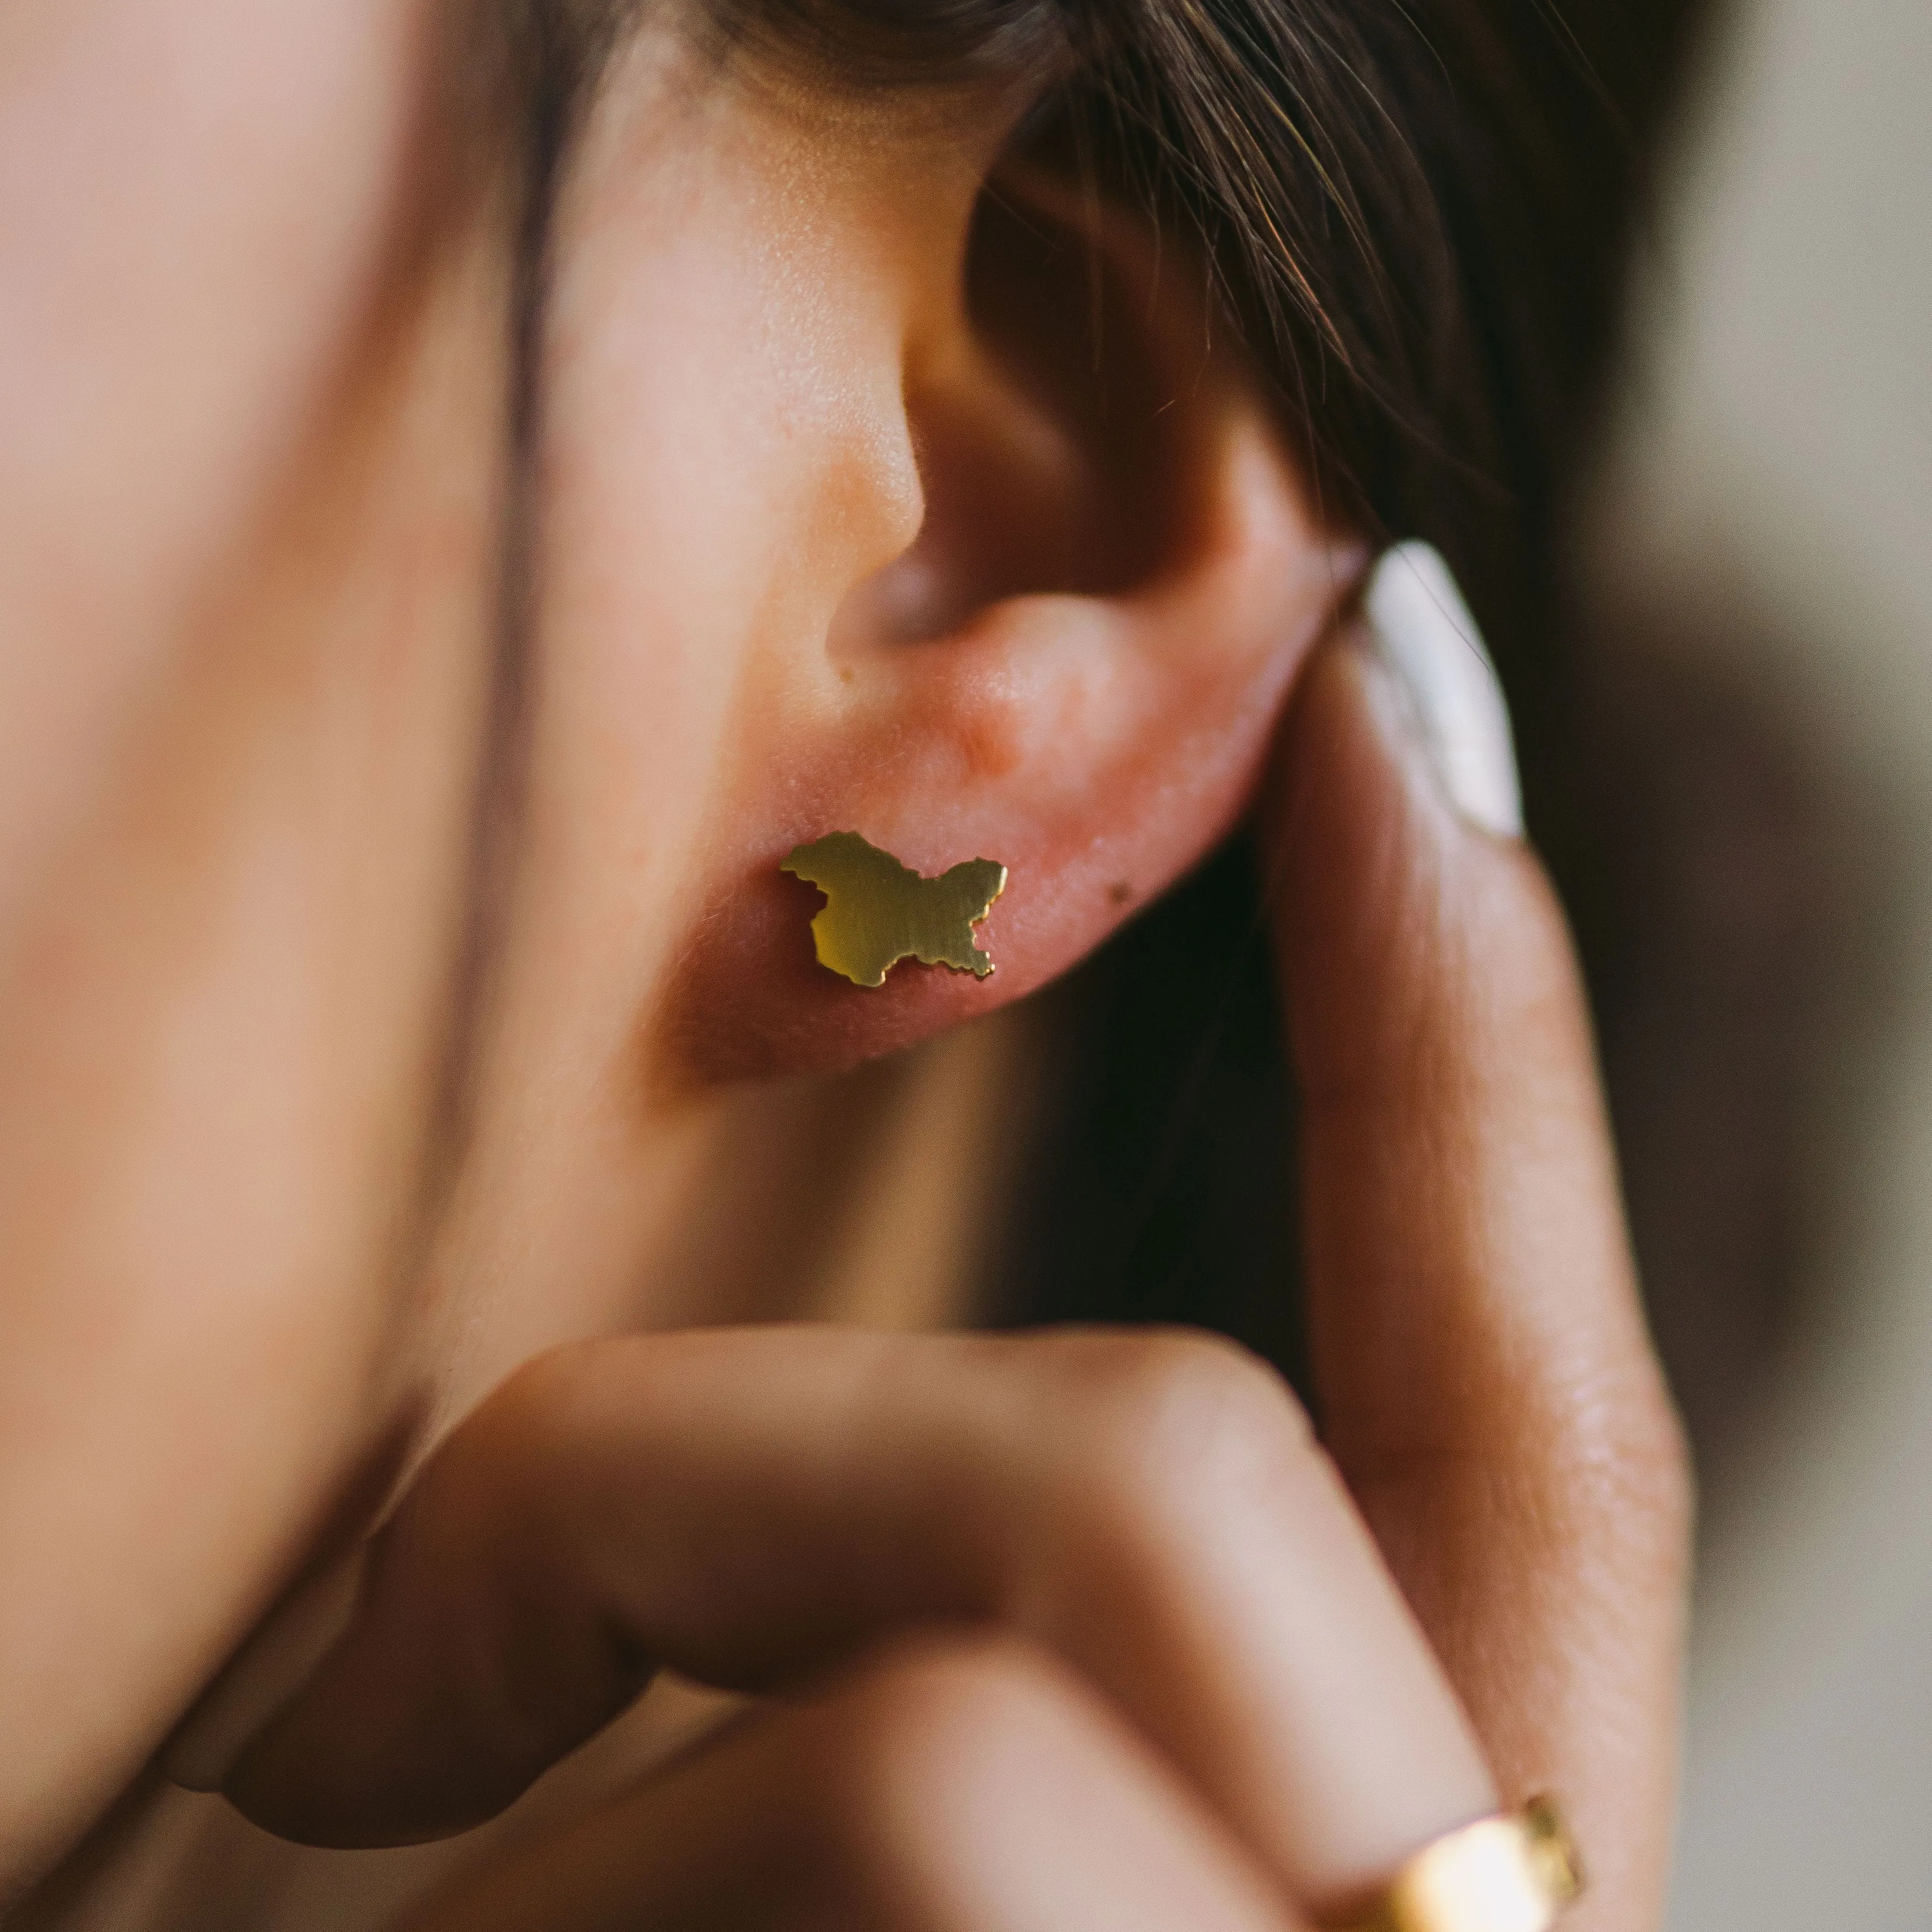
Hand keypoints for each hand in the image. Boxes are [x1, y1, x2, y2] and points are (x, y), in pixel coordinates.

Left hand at [190, 600, 1688, 1930]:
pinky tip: (373, 1915)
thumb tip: (913, 1534)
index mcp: (1378, 1904)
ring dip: (600, 1717)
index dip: (1480, 1057)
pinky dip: (555, 1828)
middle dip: (728, 1485)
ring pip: (977, 1728)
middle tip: (388, 1701)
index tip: (1390, 732)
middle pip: (1181, 1489)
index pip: (1527, 1427)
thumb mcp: (808, 1835)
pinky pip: (916, 1813)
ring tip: (369, 1856)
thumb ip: (978, 1680)